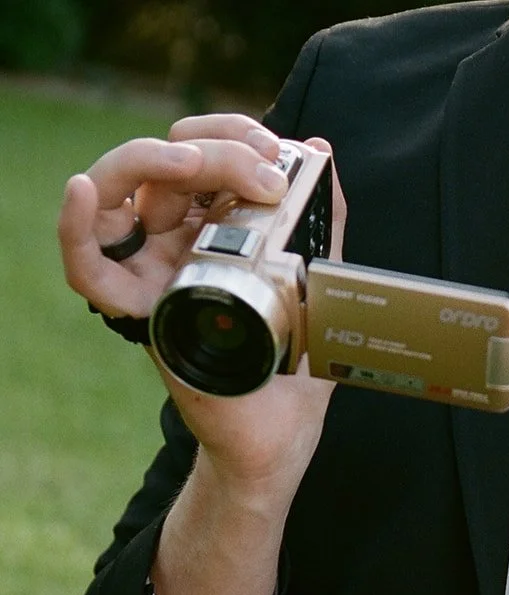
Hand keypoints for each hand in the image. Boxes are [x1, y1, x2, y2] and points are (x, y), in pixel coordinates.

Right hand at [57, 114, 347, 497]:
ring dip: (149, 161)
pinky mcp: (137, 311)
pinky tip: (81, 191)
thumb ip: (323, 220)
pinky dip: (76, 225)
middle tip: (260, 166)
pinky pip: (88, 266)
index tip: (276, 152)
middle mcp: (174, 242)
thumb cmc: (295, 369)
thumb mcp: (321, 283)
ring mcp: (150, 271)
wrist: (281, 437)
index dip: (233, 134)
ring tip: (188, 163)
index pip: (201, 148)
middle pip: (165, 159)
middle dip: (214, 146)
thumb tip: (317, 149)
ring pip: (117, 188)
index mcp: (213, 228)